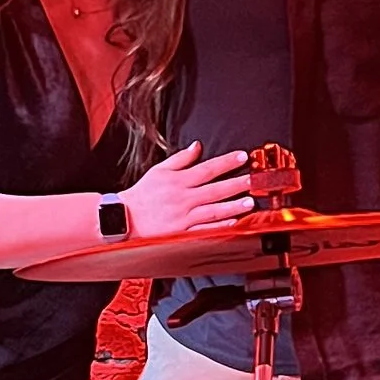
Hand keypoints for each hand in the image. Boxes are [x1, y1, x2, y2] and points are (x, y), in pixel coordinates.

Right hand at [125, 141, 258, 242]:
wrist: (126, 219)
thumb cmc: (142, 194)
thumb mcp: (159, 170)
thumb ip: (180, 159)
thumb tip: (198, 146)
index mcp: (178, 181)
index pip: (207, 169)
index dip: (226, 162)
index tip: (243, 157)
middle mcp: (183, 199)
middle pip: (215, 189)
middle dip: (236, 184)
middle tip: (253, 180)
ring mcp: (184, 218)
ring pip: (213, 211)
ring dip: (233, 206)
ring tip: (250, 202)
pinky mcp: (183, 233)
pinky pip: (205, 230)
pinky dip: (220, 227)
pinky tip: (234, 223)